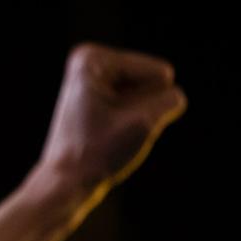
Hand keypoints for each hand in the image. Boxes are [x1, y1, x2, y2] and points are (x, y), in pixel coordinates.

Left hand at [37, 41, 187, 194]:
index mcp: (93, 58)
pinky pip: (140, 104)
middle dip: (142, 110)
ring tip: (110, 132)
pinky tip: (109, 133)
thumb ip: (170, 100)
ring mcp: (96, 76)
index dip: (145, 107)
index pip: (161, 74)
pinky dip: (135, 121)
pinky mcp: (101, 94)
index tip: (111, 124)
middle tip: (111, 130)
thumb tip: (174, 95)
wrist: (66, 182)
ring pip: (150, 94)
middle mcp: (90, 59)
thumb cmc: (97, 153)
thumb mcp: (144, 123)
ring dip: (140, 117)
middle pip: (153, 81)